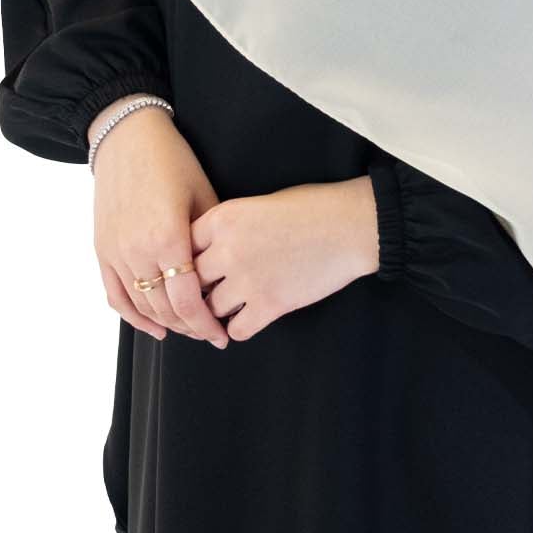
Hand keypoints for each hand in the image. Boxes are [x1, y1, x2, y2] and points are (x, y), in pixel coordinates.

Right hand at [89, 101, 229, 347]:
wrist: (126, 137)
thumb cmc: (171, 161)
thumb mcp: (204, 195)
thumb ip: (212, 239)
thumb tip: (227, 274)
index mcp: (168, 238)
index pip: (188, 302)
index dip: (206, 325)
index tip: (222, 335)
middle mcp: (138, 251)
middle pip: (165, 310)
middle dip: (191, 328)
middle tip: (211, 335)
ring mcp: (116, 253)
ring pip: (141, 307)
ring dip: (166, 324)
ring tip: (189, 329)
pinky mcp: (102, 250)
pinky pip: (115, 295)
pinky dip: (134, 316)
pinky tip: (154, 327)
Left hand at [190, 177, 379, 342]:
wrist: (350, 225)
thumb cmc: (311, 207)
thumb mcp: (258, 203)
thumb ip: (228, 227)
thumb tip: (207, 252)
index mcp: (223, 219)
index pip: (182, 247)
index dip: (185, 261)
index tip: (191, 268)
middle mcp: (228, 250)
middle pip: (191, 281)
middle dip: (196, 289)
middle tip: (202, 295)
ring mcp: (248, 279)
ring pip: (209, 309)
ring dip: (216, 311)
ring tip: (225, 310)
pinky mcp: (271, 304)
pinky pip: (237, 329)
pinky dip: (237, 329)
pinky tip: (247, 319)